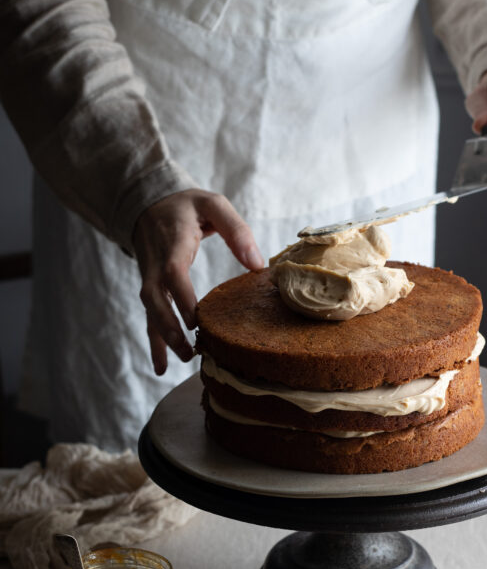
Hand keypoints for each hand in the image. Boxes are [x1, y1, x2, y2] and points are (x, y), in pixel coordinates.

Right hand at [133, 189, 262, 374]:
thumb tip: (258, 264)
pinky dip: (154, 342)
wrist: (147, 201)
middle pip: (155, 298)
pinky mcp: (150, 287)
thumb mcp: (213, 204)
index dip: (180, 297)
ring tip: (182, 360)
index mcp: (173, 242)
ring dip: (162, 338)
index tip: (195, 320)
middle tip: (188, 350)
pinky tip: (161, 367)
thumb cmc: (186, 205)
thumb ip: (236, 231)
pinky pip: (149, 316)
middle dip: (168, 326)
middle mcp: (155, 263)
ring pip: (150, 310)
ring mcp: (149, 276)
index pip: (172, 272)